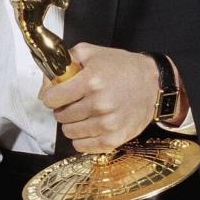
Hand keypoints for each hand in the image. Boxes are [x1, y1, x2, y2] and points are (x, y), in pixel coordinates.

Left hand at [38, 43, 156, 152]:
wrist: (153, 84)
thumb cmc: (120, 66)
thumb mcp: (90, 52)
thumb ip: (63, 64)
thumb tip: (46, 86)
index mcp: (91, 80)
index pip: (52, 98)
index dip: (50, 96)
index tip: (54, 94)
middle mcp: (99, 103)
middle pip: (60, 115)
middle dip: (62, 108)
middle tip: (73, 102)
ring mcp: (107, 124)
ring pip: (69, 132)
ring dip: (72, 123)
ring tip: (83, 113)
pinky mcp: (114, 139)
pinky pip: (82, 146)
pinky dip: (82, 138)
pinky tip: (89, 126)